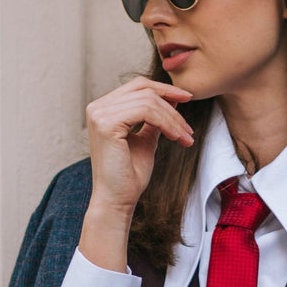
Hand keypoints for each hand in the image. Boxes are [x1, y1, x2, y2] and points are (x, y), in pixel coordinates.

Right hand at [85, 76, 195, 211]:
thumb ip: (154, 119)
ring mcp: (99, 114)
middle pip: (144, 89)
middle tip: (189, 124)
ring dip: (173, 119)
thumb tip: (173, 99)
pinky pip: (146, 112)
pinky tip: (175, 138)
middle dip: (172, 103)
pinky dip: (166, 123)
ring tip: (185, 137)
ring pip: (148, 101)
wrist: (118, 200)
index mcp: (103, 109)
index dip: (164, 89)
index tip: (187, 98)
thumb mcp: (146, 140)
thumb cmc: (129, 175)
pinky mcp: (106, 124)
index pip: (138, 86)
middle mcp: (97, 108)